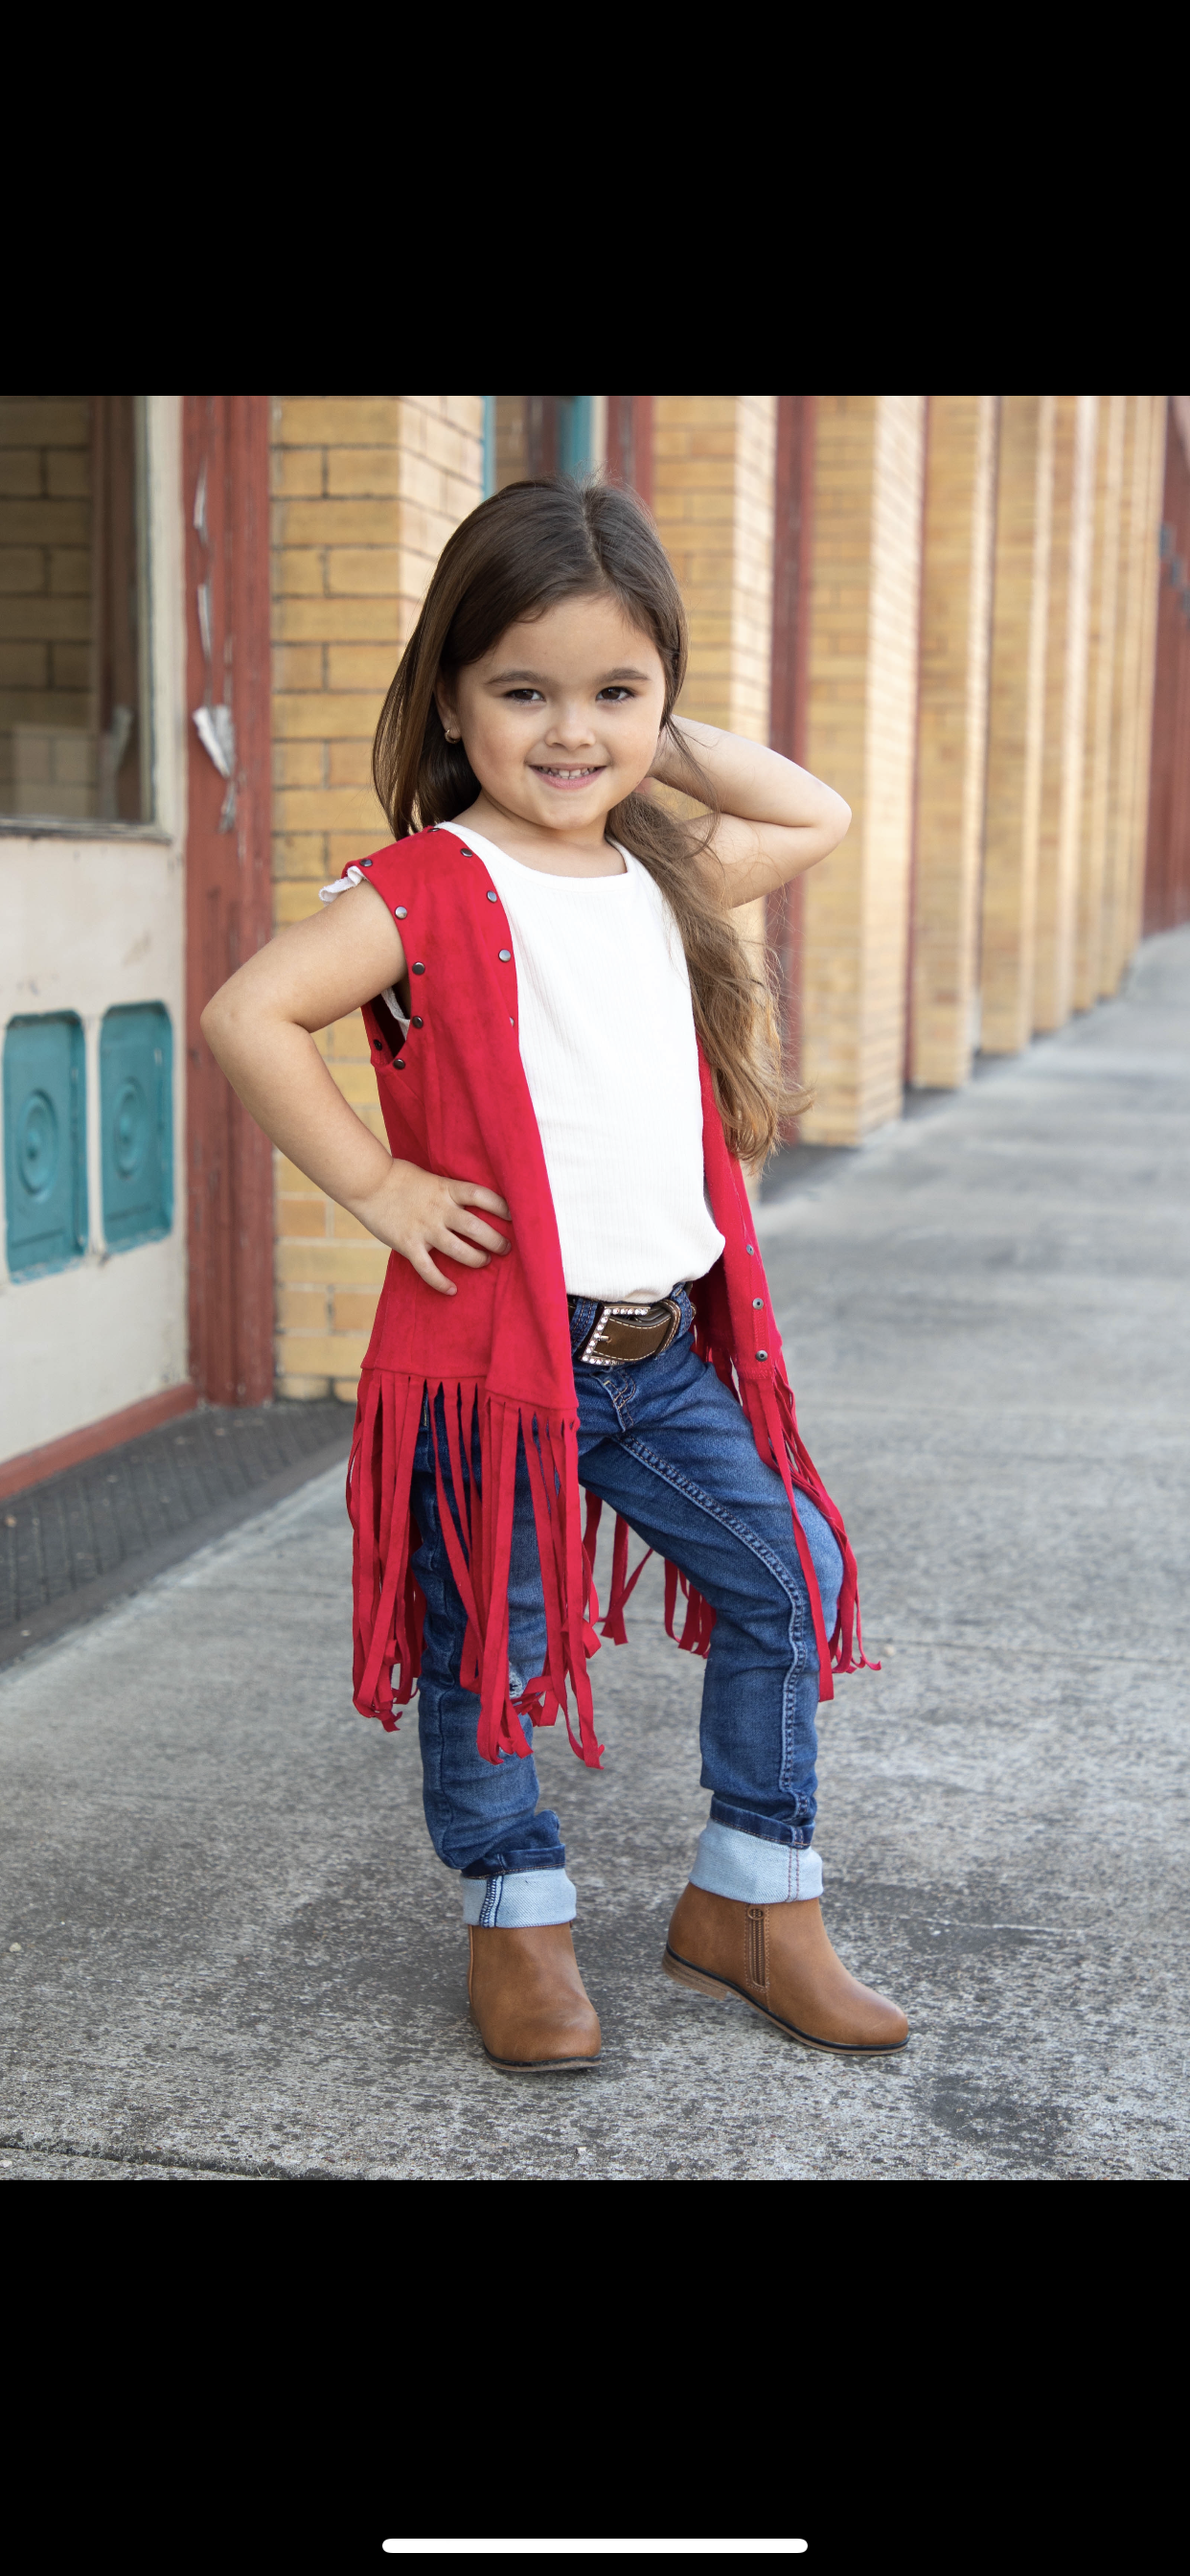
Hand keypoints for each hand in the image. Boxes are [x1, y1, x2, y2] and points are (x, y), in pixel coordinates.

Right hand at [349, 1159, 510, 1295]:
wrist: (368, 1183)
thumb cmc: (399, 1178)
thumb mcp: (431, 1177)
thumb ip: (449, 1190)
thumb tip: (470, 1200)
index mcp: (446, 1189)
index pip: (482, 1196)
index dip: (502, 1207)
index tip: (515, 1216)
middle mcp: (439, 1209)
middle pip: (477, 1228)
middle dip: (496, 1240)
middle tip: (506, 1248)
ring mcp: (424, 1228)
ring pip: (459, 1250)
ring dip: (476, 1259)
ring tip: (484, 1261)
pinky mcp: (408, 1245)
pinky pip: (428, 1269)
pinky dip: (441, 1282)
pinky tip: (452, 1290)